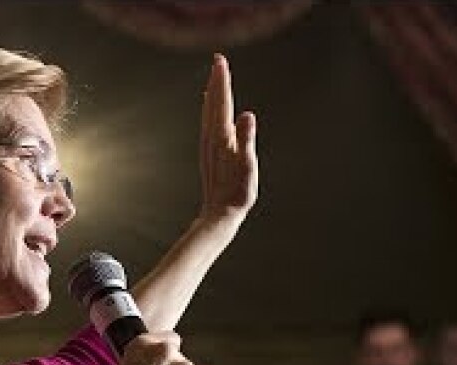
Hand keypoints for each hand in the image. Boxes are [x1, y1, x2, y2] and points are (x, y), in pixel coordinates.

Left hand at [199, 54, 257, 227]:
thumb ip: (246, 140)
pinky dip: (210, 109)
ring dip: (213, 93)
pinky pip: (209, 123)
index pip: (222, 103)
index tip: (220, 61)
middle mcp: (212, 138)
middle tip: (218, 59)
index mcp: (222, 138)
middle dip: (217, 81)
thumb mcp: (246, 167)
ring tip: (214, 76)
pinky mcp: (210, 152)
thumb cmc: (236, 194)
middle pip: (214, 103)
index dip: (222, 81)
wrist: (218, 214)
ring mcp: (209, 145)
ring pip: (209, 112)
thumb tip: (247, 115)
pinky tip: (210, 107)